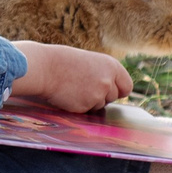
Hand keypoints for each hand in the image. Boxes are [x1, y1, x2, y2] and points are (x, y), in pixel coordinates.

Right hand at [9, 42, 132, 111]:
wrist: (45, 68)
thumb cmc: (63, 62)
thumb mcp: (90, 62)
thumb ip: (104, 74)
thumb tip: (111, 90)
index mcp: (112, 65)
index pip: (127, 86)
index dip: (118, 89)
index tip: (109, 89)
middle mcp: (108, 80)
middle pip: (112, 97)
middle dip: (101, 95)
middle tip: (84, 85)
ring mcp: (98, 94)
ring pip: (99, 105)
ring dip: (89, 101)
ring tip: (74, 87)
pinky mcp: (86, 106)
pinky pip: (87, 110)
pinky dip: (79, 105)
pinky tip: (69, 94)